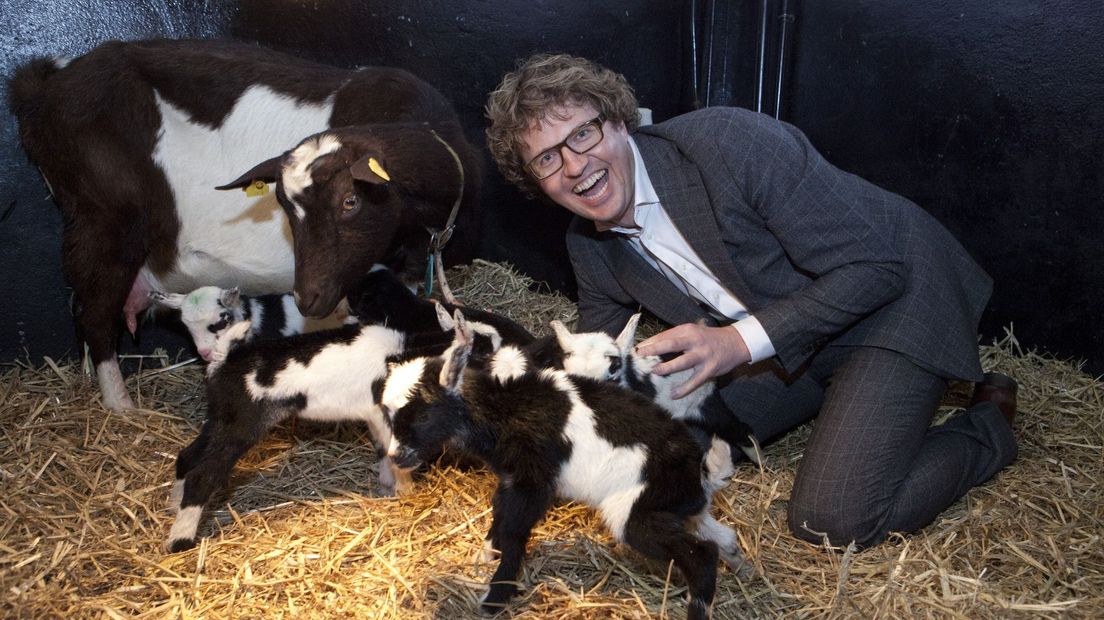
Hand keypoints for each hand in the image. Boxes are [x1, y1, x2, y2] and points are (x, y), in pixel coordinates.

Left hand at [635, 323, 750, 398]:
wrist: (736, 343)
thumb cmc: (709, 338)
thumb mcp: (693, 331)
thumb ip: (676, 337)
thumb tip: (653, 346)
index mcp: (688, 330)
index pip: (666, 335)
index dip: (651, 341)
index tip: (638, 348)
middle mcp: (695, 341)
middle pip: (672, 344)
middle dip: (654, 349)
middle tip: (640, 355)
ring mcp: (703, 356)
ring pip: (682, 362)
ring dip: (667, 367)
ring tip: (655, 371)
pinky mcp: (709, 369)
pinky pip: (694, 381)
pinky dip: (683, 389)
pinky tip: (673, 395)